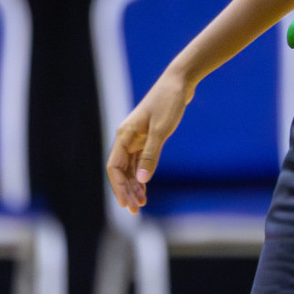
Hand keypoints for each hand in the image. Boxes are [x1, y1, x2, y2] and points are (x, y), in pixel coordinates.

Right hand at [105, 72, 192, 213]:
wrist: (179, 83)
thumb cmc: (169, 103)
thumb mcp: (161, 130)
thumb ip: (150, 155)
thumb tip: (141, 181)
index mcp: (124, 135)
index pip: (114, 167)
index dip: (118, 187)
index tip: (126, 204)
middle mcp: (126, 138)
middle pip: (120, 171)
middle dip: (126, 191)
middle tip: (135, 211)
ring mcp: (136, 137)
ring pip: (129, 168)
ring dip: (134, 186)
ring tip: (141, 204)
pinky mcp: (146, 137)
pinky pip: (139, 161)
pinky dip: (141, 175)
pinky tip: (145, 188)